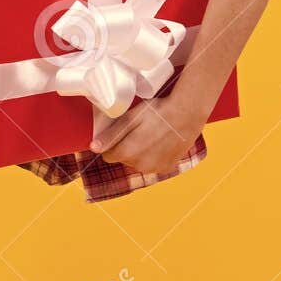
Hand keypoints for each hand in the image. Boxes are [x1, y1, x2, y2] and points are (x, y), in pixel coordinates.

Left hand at [87, 92, 206, 171]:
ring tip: (152, 135)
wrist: (187, 113)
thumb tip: (93, 148)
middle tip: (140, 130)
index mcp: (127, 153)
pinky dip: (155, 156)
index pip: (108, 156)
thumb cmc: (157, 112)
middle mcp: (140, 166)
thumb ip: (110, 135)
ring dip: (141, 153)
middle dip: (128, 147)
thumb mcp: (130, 118)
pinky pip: (154, 165)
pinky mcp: (167, 168)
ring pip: (138, 163)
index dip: (113, 143)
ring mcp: (155, 169)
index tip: (124, 131)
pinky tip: (162, 142)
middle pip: (124, 159)